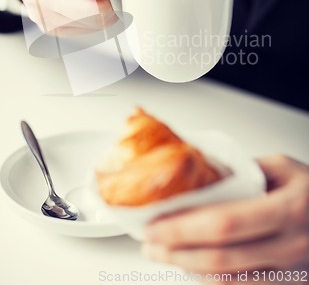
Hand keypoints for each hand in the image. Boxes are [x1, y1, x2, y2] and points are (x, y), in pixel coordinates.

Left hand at [142, 155, 308, 275]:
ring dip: (189, 268)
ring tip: (163, 253)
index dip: (184, 228)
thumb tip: (198, 176)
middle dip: (176, 252)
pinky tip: (192, 266)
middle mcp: (289, 247)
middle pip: (220, 259)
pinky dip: (211, 279)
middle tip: (149, 243)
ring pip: (228, 281)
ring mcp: (290, 273)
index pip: (225, 224)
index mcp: (287, 210)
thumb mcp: (283, 167)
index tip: (155, 224)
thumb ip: (243, 171)